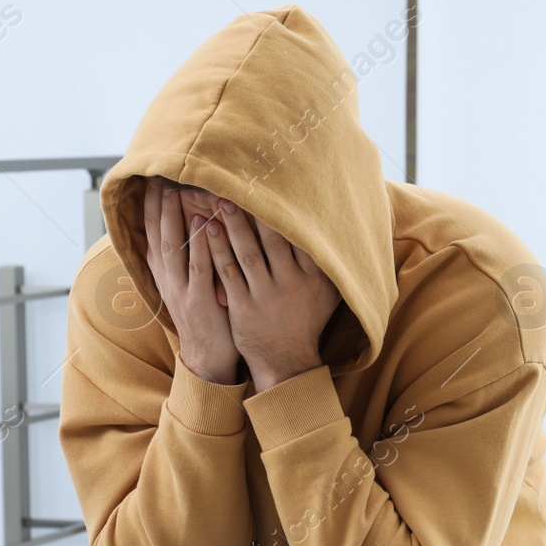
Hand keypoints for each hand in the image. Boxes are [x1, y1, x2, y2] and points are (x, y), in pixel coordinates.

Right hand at [143, 179, 238, 384]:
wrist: (209, 357)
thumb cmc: (207, 315)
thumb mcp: (191, 284)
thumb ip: (189, 257)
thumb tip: (193, 222)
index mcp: (164, 274)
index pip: (152, 233)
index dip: (150, 206)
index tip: (152, 179)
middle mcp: (167, 279)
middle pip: (156, 234)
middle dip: (156, 204)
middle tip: (158, 174)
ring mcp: (181, 290)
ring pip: (172, 248)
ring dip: (173, 218)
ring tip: (174, 190)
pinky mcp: (199, 302)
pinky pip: (199, 269)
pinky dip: (201, 245)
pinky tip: (204, 224)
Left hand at [205, 199, 340, 391]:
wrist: (286, 362)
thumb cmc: (306, 321)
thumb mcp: (329, 294)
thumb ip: (330, 264)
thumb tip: (338, 228)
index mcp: (314, 277)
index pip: (298, 237)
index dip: (284, 211)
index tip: (272, 188)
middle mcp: (291, 284)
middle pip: (271, 240)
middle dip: (255, 211)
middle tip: (241, 184)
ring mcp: (265, 296)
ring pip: (247, 253)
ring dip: (233, 225)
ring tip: (220, 200)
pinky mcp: (242, 307)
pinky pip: (228, 272)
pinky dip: (217, 249)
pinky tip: (208, 229)